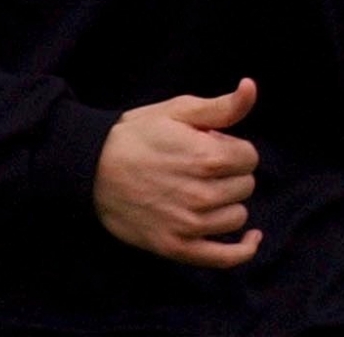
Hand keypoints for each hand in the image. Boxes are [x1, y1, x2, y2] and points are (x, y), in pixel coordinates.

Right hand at [93, 77, 262, 267]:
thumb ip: (223, 106)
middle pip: (245, 185)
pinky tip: (250, 238)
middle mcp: (203, 194)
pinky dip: (243, 250)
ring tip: (200, 190)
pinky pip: (225, 257)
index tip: (209, 146)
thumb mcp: (178, 110)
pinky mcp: (176, 247)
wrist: (92, 169)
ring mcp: (189, 225)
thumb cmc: (136, 136)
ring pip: (237, 216)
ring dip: (227, 203)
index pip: (250, 157)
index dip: (232, 148)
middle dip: (229, 173)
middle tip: (198, 168)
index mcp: (208, 157)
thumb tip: (251, 87)